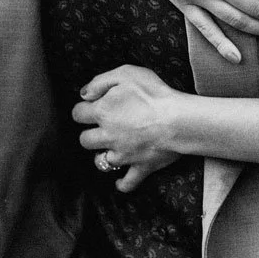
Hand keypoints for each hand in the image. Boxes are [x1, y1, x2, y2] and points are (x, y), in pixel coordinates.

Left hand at [73, 66, 185, 191]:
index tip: (91, 107)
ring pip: (100, 162)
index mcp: (102, 112)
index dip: (83, 109)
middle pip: (85, 140)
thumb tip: (84, 94)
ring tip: (110, 148)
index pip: (78, 114)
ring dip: (102, 155)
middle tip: (101, 127)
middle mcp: (108, 136)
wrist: (180, 120)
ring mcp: (123, 155)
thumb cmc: (155, 94)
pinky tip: (119, 182)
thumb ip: (100, 81)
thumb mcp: (126, 74)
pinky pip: (127, 182)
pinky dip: (122, 183)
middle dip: (90, 133)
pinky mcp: (140, 167)